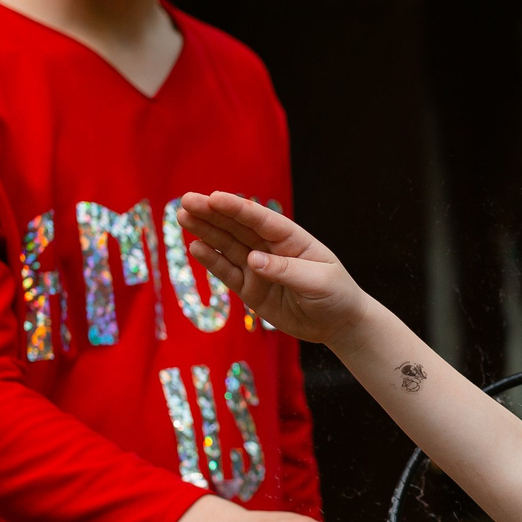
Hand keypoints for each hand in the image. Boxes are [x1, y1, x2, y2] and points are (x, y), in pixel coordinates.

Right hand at [179, 191, 371, 344]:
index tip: (213, 197)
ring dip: (206, 232)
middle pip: (238, 228)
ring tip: (183, 217)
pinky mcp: (250, 290)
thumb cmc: (335, 295)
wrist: (337, 324)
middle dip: (212, 213)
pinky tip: (195, 247)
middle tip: (186, 200)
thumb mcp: (318, 282)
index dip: (237, 208)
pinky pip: (228, 274)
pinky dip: (212, 261)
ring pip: (228, 246)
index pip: (261, 220)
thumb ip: (286, 270)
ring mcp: (258, 268)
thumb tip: (252, 260)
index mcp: (292, 238)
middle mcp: (271, 249)